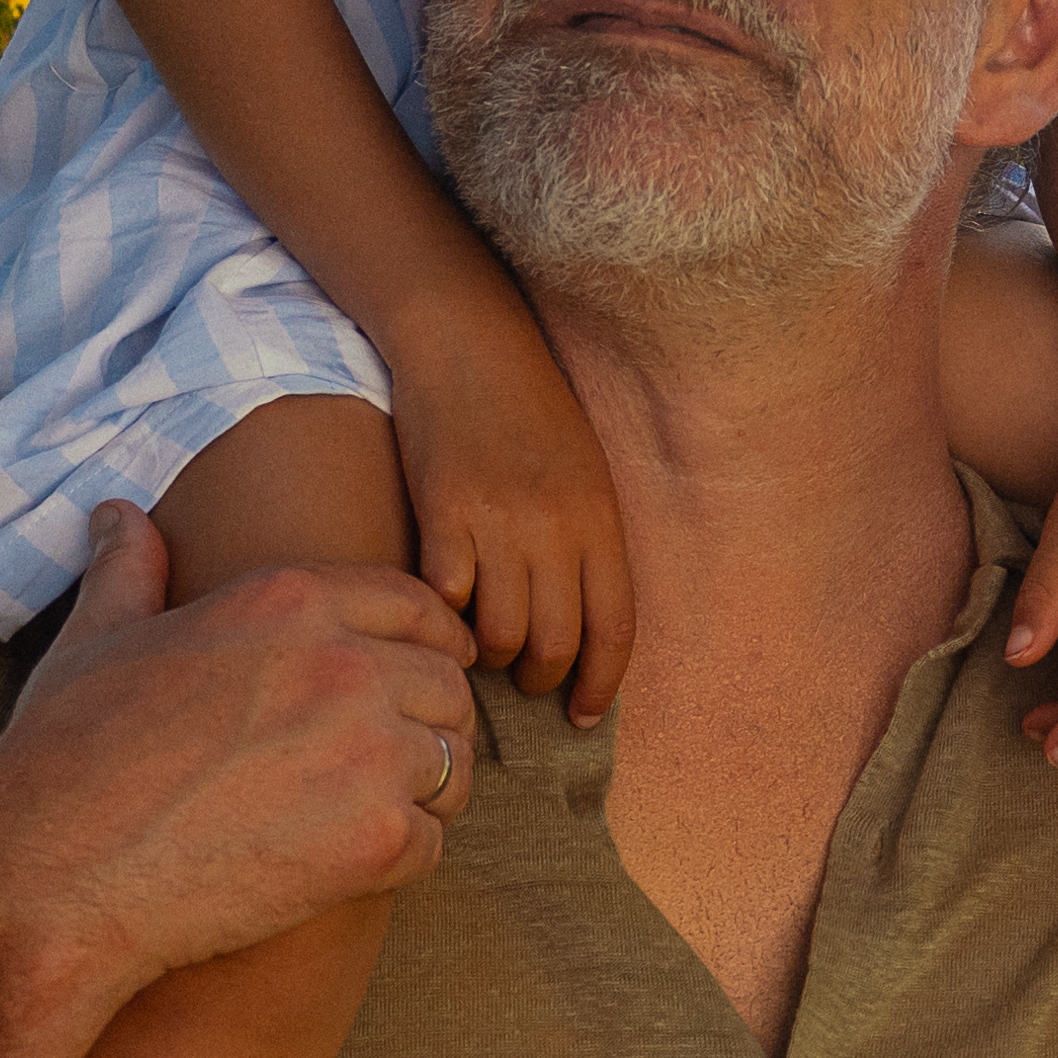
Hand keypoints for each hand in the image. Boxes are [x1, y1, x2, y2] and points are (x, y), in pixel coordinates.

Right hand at [0, 505, 475, 1018]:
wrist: (52, 878)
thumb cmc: (65, 757)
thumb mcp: (95, 639)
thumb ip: (128, 570)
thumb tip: (117, 516)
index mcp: (289, 600)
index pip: (415, 603)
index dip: (432, 640)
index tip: (429, 670)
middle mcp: (343, 663)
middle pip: (449, 685)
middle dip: (430, 723)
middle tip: (392, 763)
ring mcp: (367, 752)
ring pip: (453, 765)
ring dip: (423, 792)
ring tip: (368, 814)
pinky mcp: (376, 840)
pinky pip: (434, 842)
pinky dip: (400, 859)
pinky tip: (344, 867)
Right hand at [383, 307, 635, 720]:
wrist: (467, 342)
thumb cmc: (529, 408)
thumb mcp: (584, 471)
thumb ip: (586, 542)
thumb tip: (579, 623)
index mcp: (601, 519)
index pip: (616, 627)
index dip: (602, 682)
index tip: (583, 715)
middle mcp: (557, 527)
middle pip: (555, 643)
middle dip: (541, 679)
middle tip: (525, 679)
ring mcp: (499, 520)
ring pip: (499, 632)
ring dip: (490, 654)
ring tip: (483, 644)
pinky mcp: (442, 511)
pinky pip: (445, 597)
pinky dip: (443, 616)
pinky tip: (441, 611)